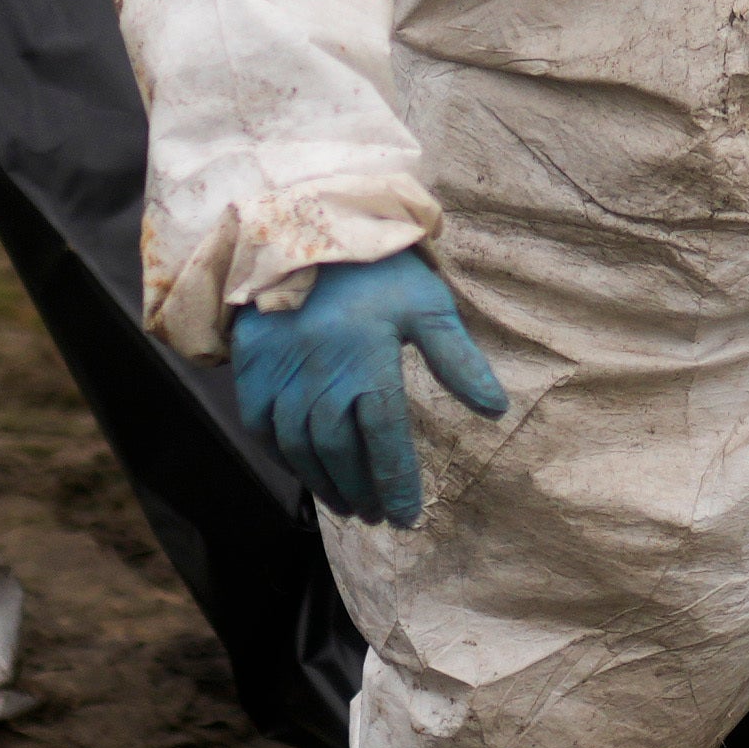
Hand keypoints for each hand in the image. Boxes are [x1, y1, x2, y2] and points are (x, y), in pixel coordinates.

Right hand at [229, 248, 508, 528]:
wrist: (301, 229)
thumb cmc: (375, 271)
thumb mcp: (425, 305)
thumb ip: (458, 359)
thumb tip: (496, 409)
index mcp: (369, 363)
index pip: (385, 441)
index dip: (396, 485)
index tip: (407, 518)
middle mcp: (321, 377)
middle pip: (341, 453)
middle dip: (362, 492)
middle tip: (378, 518)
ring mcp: (281, 376)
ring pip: (302, 449)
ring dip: (325, 483)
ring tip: (348, 505)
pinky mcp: (252, 370)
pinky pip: (264, 429)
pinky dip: (286, 458)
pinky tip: (307, 471)